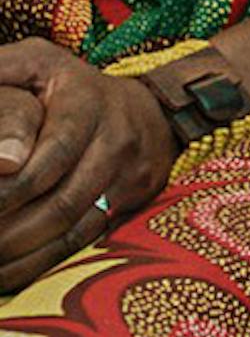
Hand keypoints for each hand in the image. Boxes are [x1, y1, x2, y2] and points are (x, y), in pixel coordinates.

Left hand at [0, 42, 175, 288]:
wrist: (147, 107)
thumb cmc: (66, 86)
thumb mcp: (35, 65)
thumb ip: (3, 84)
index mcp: (86, 100)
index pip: (54, 151)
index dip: (14, 187)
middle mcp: (117, 136)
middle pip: (63, 201)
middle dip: (9, 231)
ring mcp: (130, 173)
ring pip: (73, 229)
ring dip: (20, 254)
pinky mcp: (133, 201)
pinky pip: (84, 242)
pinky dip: (40, 265)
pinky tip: (4, 271)